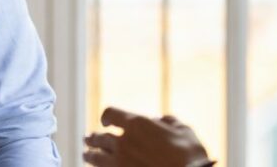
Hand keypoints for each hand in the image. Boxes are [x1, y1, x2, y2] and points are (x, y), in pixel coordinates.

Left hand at [84, 107, 211, 166]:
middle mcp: (124, 142)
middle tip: (88, 139)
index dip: (107, 116)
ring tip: (86, 155)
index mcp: (137, 124)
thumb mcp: (184, 129)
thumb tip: (160, 120)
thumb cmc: (190, 155)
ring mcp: (119, 163)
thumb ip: (169, 121)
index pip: (110, 113)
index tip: (106, 122)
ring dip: (90, 155)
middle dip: (93, 138)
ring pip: (96, 157)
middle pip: (99, 137)